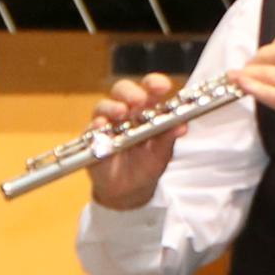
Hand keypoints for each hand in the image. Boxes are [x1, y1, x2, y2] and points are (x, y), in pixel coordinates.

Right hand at [83, 71, 180, 208]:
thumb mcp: (161, 153)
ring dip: (112, 107)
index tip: (163, 87)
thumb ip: (169, 138)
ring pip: (104, 105)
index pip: (149, 89)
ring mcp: (107, 123)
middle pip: (123, 91)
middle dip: (130, 92)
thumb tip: (183, 126)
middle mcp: (126, 112)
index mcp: (146, 110)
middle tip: (139, 100)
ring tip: (121, 112)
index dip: (154, 83)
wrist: (129, 191)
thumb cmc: (147, 165)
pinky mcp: (93, 137)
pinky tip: (101, 127)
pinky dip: (96, 125)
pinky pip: (91, 128)